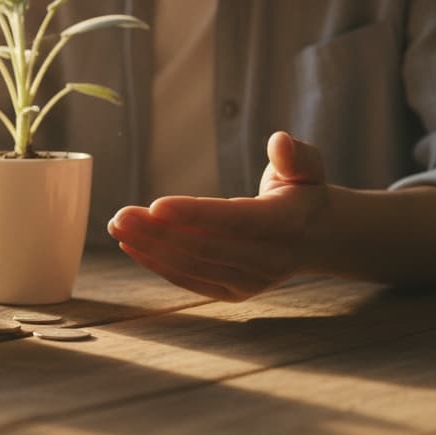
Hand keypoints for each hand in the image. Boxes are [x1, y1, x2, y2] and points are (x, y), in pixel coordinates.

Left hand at [106, 131, 328, 300]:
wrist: (318, 238)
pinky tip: (131, 247)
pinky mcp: (234, 292)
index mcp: (286, 223)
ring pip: (192, 265)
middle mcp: (269, 258)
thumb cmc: (302, 191)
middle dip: (157, 232)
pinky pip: (190, 280)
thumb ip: (296, 155)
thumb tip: (279, 142)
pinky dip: (158, 265)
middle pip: (204, 246)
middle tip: (119, 216)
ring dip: (149, 248)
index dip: (195, 214)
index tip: (155, 205)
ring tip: (116, 227)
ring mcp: (251, 281)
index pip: (235, 220)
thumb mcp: (307, 167)